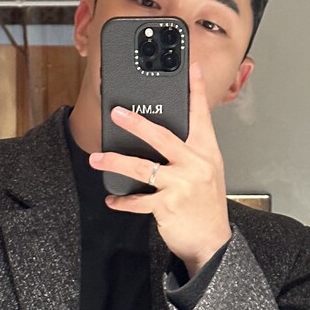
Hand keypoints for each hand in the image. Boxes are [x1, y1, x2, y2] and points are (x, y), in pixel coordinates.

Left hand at [89, 62, 231, 277]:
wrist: (212, 241)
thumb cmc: (206, 205)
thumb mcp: (207, 171)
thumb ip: (190, 151)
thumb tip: (162, 134)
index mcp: (206, 152)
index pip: (201, 115)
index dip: (195, 90)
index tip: (190, 68)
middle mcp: (195, 164)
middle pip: (162, 136)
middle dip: (136, 123)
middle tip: (117, 113)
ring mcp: (182, 184)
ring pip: (142, 167)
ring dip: (115, 162)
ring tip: (98, 159)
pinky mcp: (168, 205)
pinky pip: (138, 200)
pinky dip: (123, 200)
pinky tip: (113, 199)